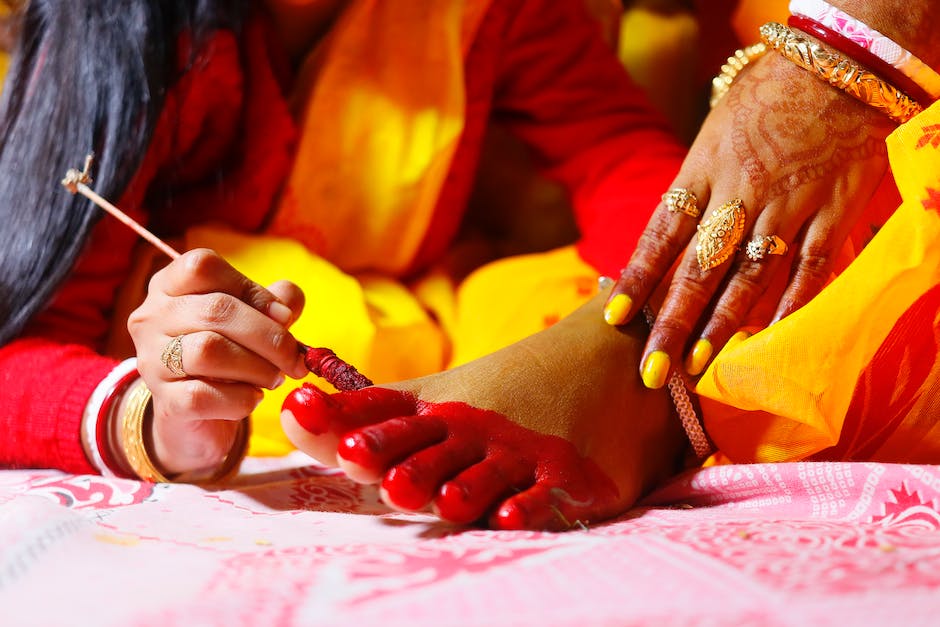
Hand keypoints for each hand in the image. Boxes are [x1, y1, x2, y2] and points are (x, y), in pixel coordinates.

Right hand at [128, 248, 307, 475]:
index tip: (283, 315)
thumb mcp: (253, 319)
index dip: (250, 288)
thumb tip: (287, 306)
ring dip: (257, 366)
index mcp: (170, 286)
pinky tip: (253, 397)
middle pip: (215, 310)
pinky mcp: (165, 402)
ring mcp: (153, 360)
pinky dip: (240, 398)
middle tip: (294, 358)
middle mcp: (152, 318)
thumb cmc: (229, 354)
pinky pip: (204, 396)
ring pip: (208, 351)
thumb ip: (276, 302)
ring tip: (274, 377)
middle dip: (268, 335)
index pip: (202, 266)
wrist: (198, 414)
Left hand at [604, 52, 895, 387]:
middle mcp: (740, 193)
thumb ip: (695, 185)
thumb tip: (669, 237)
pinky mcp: (834, 211)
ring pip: (749, 276)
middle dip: (672, 323)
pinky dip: (792, 304)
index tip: (613, 319)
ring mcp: (788, 204)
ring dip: (723, 324)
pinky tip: (771, 336)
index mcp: (702, 171)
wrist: (839, 65)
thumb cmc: (767, 96)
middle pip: (699, 268)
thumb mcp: (714, 133)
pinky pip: (812, 267)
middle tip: (652, 370)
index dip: (636, 278)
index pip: (661, 234)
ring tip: (700, 364)